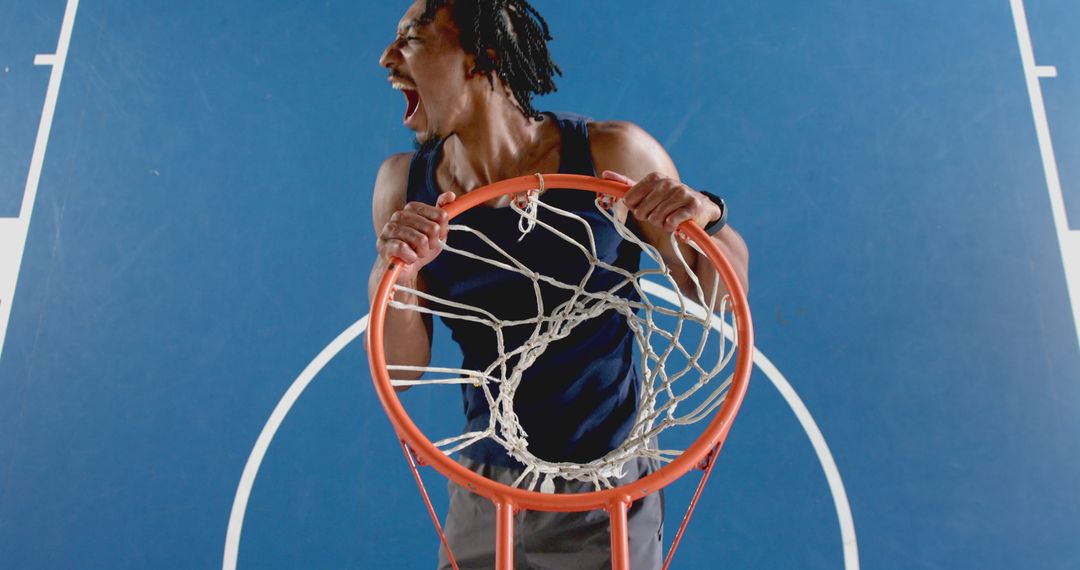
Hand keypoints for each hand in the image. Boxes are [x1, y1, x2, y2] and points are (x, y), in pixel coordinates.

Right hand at [376, 191, 455, 281]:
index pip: (441, 215)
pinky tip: (407, 258)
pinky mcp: (383, 244)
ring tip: (415, 253)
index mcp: (412, 208)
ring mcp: (389, 229)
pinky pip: (404, 249)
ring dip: (422, 252)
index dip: (441, 231)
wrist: (404, 269)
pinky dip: (411, 258)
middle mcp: (399, 215)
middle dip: (432, 243)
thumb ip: (442, 213)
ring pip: (421, 240)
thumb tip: (451, 194)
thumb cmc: (419, 249)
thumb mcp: (436, 232)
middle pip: (433, 228)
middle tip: (423, 248)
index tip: (434, 238)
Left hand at [602, 170, 721, 232]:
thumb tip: (605, 173)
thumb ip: (627, 184)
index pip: (629, 199)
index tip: (645, 207)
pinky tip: (676, 223)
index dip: (636, 208)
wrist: (699, 207)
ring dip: (661, 224)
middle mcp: (668, 183)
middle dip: (649, 218)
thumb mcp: (647, 191)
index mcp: (654, 178)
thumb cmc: (667, 201)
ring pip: (657, 219)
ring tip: (669, 218)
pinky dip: (671, 227)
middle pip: (642, 212)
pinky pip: (671, 223)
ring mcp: (682, 193)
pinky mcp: (693, 206)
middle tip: (659, 214)